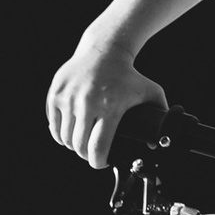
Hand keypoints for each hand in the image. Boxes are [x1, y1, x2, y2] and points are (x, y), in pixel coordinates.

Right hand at [46, 41, 164, 167]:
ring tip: (80, 143)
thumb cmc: (128, 75)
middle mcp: (86, 103)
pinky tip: (67, 134)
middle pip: (79, 145)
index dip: (98, 161)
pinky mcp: (56, 94)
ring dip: (72, 145)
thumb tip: (156, 143)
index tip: (101, 162)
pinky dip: (59, 134)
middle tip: (91, 153)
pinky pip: (53, 124)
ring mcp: (68, 98)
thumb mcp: (150, 91)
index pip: (98, 147)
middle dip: (85, 155)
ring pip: (65, 137)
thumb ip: (161, 114)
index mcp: (109, 107)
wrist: (103, 51)